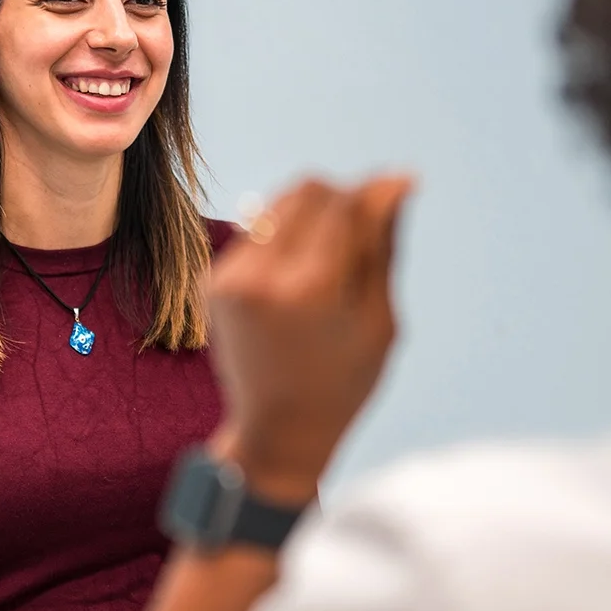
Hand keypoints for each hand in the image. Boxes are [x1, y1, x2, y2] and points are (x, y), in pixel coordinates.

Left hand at [210, 175, 413, 503]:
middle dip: (339, 199)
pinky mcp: (214, 283)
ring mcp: (230, 278)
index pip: (342, 202)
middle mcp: (263, 277)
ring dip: (309, 217)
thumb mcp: (378, 317)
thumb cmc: (343, 381)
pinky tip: (296, 285)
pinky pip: (257, 233)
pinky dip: (284, 243)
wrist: (277, 431)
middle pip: (306, 189)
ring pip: (278, 204)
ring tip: (329, 263)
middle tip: (360, 236)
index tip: (393, 197)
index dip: (371, 194)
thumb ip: (382, 243)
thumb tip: (396, 179)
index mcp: (311, 289)